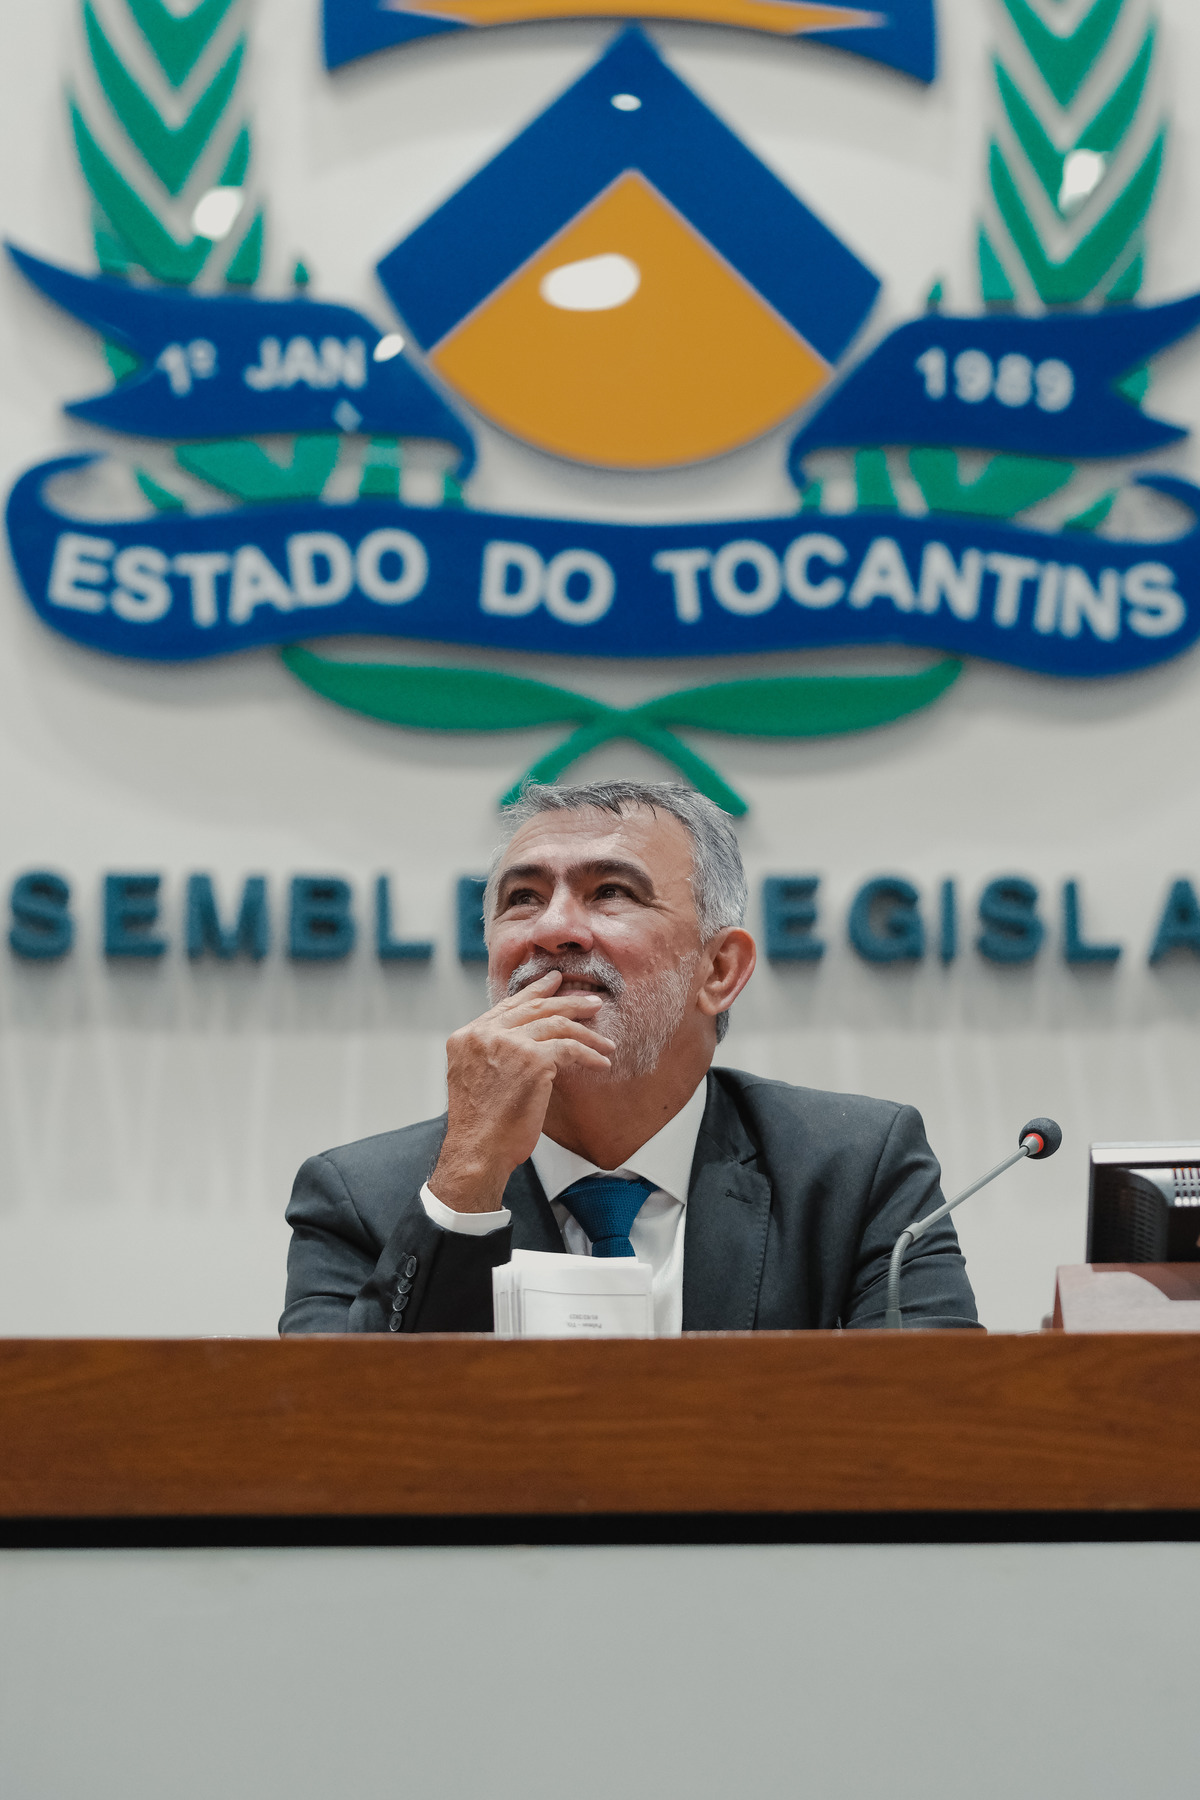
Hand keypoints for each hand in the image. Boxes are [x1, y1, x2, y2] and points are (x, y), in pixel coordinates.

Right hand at [428, 973, 614, 1212]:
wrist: (478, 1150)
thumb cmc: (480, 1125)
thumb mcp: (475, 1077)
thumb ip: (491, 1053)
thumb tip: (525, 1041)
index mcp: (467, 1036)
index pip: (507, 1006)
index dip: (534, 992)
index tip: (555, 982)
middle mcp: (485, 1034)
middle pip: (535, 1008)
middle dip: (568, 1002)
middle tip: (591, 1001)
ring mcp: (509, 1044)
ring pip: (556, 1024)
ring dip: (586, 1032)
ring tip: (605, 1041)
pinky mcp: (533, 1060)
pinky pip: (570, 1049)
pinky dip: (589, 1055)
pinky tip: (601, 1062)